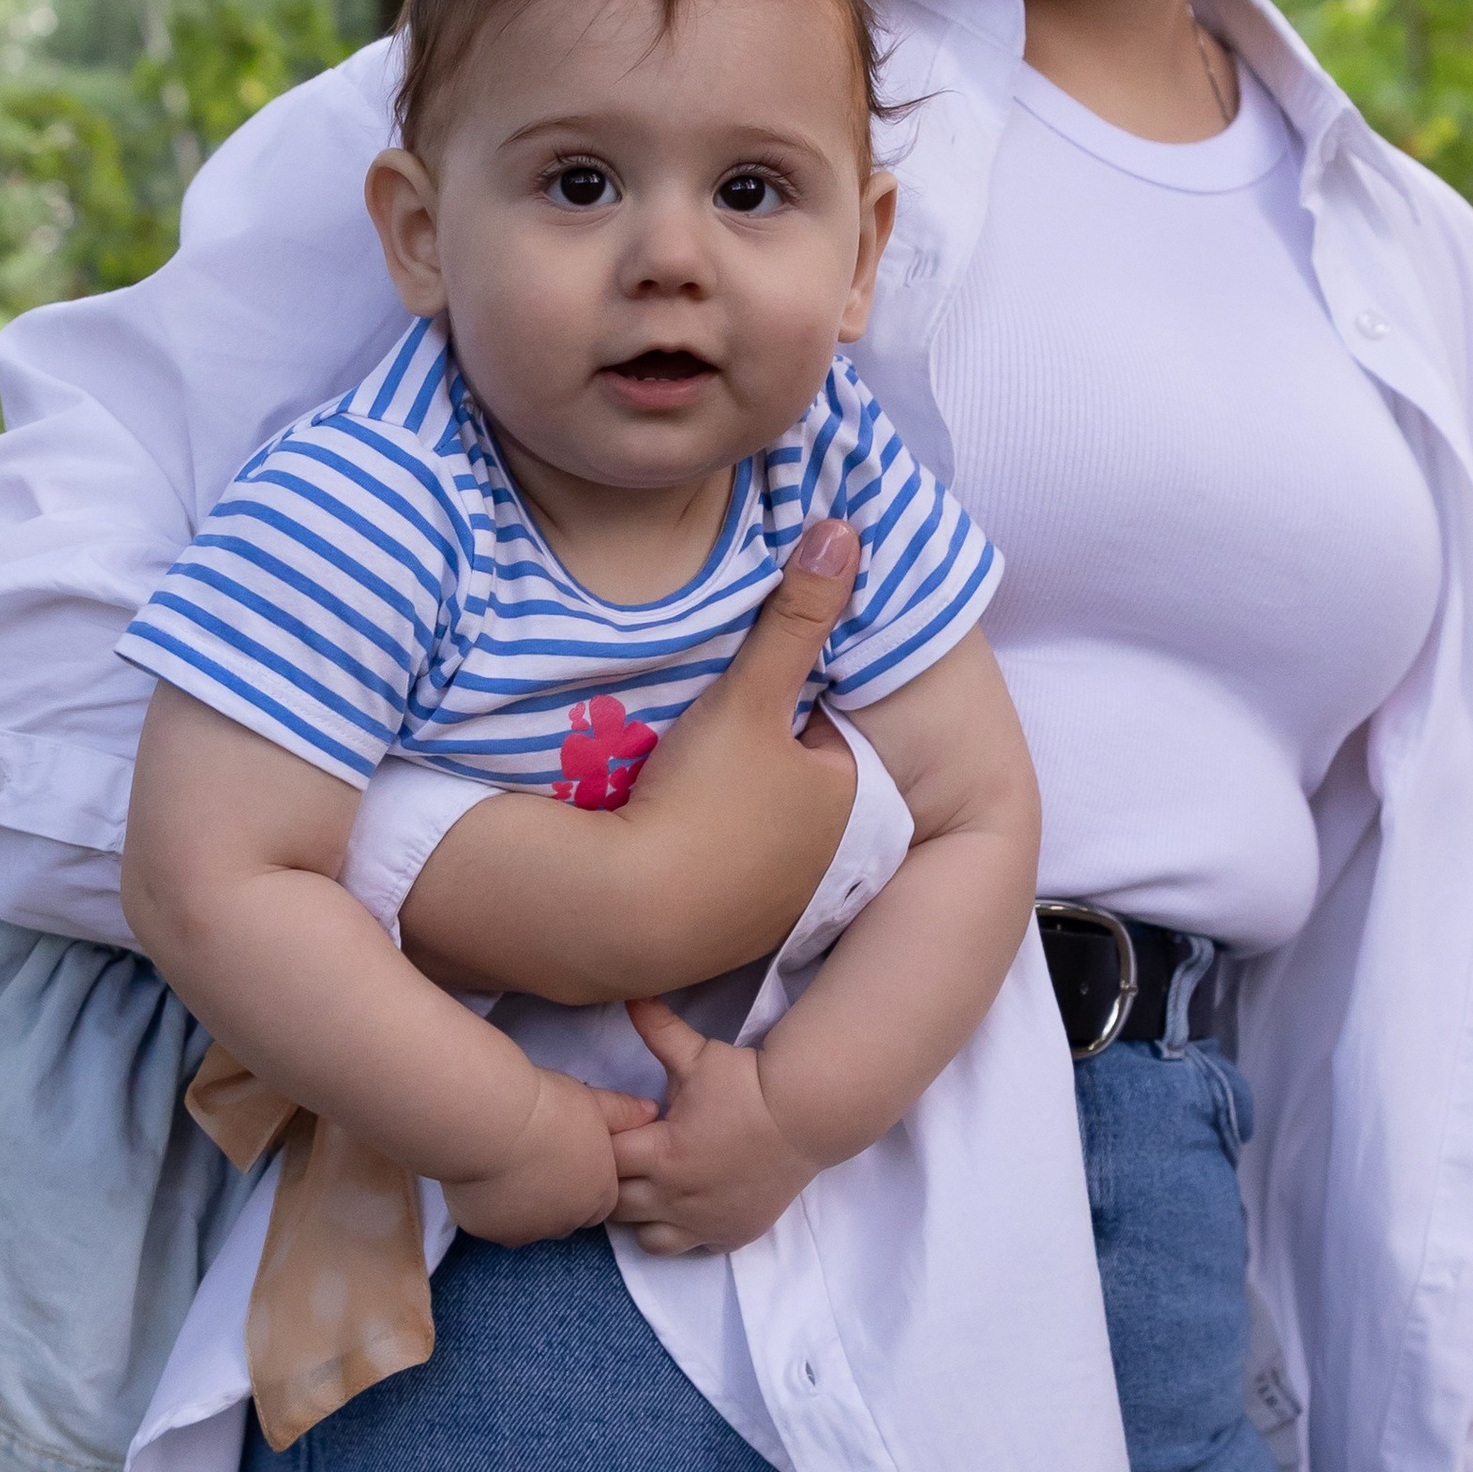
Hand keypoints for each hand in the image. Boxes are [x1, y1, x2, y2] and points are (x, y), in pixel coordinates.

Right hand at [396, 519, 861, 1001]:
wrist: (627, 911)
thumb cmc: (700, 798)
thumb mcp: (749, 693)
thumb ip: (795, 615)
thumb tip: (844, 529)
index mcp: (846, 800)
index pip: (821, 734)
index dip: (778, 712)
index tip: (734, 706)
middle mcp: (826, 863)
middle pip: (791, 786)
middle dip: (759, 765)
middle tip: (699, 748)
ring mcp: (777, 910)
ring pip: (758, 838)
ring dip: (727, 816)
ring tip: (672, 789)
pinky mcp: (727, 942)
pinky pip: (722, 884)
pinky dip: (701, 864)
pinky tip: (662, 844)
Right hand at [443, 1068, 649, 1247]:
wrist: (491, 1123)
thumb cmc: (548, 1109)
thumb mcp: (594, 1103)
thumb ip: (623, 1113)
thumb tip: (649, 1111)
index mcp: (598, 1196)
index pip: (599, 1201)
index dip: (584, 1178)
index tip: (567, 1155)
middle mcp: (565, 1223)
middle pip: (564, 1216)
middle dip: (554, 1195)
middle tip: (536, 1157)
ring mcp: (524, 1231)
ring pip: (526, 1223)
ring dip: (521, 1203)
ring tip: (507, 1163)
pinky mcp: (487, 1232)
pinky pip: (491, 1222)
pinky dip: (489, 1204)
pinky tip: (483, 1172)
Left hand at [607, 998, 821, 1255]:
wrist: (807, 1113)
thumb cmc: (749, 1083)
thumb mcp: (698, 1055)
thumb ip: (657, 1029)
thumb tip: (629, 994)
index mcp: (662, 1153)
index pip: (605, 1162)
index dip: (604, 1146)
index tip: (618, 1131)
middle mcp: (676, 1196)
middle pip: (615, 1206)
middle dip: (614, 1184)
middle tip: (627, 1161)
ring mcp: (702, 1223)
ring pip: (644, 1238)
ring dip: (640, 1216)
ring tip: (650, 1189)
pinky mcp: (728, 1236)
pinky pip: (686, 1248)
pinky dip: (679, 1232)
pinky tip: (685, 1206)